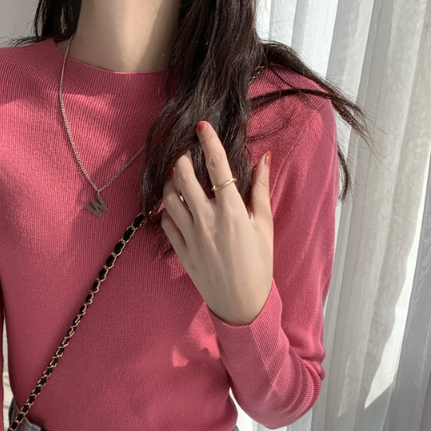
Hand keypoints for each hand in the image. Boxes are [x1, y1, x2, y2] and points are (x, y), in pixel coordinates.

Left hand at [161, 120, 273, 326]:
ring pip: (169, 198)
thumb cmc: (259, 265)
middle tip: (188, 156)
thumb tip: (264, 158)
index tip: (201, 126)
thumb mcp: (264, 226)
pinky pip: (166, 223)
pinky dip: (167, 210)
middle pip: (185, 177)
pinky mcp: (181, 251)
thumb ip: (260, 190)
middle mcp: (208, 222)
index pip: (218, 166)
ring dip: (171, 183)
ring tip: (179, 178)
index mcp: (232, 212)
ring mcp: (192, 237)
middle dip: (183, 160)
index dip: (208, 141)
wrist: (242, 304)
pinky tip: (175, 205)